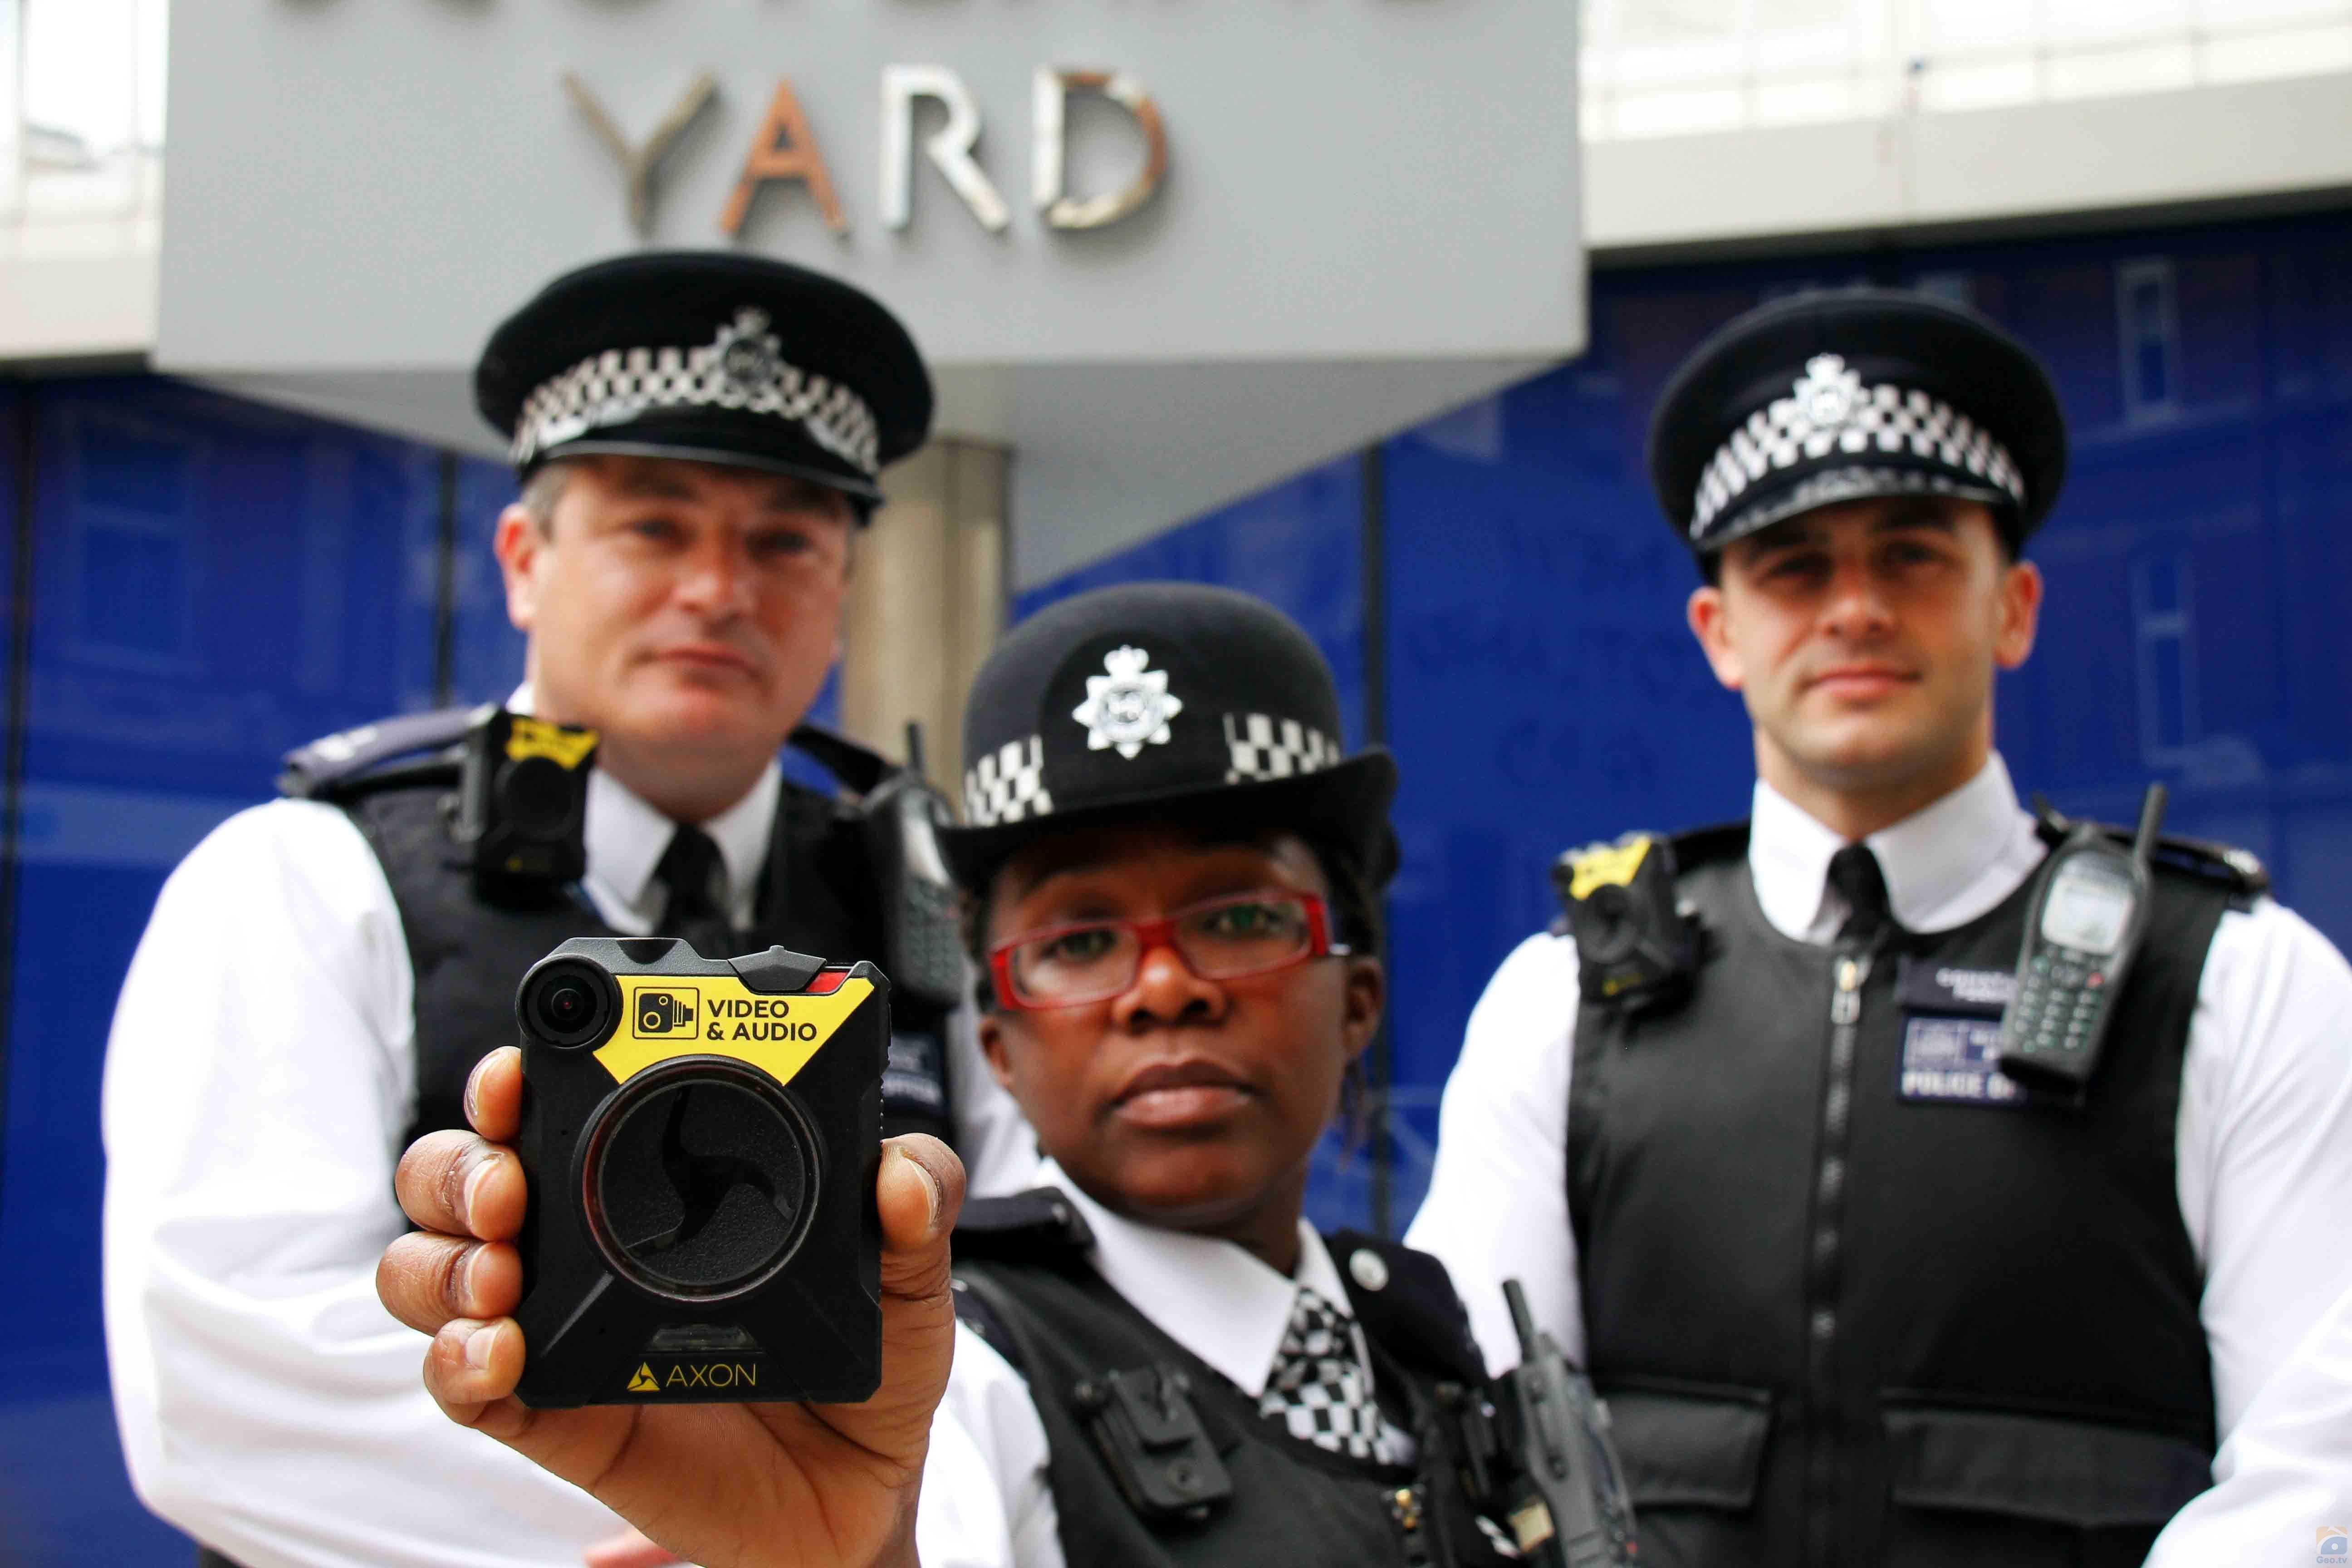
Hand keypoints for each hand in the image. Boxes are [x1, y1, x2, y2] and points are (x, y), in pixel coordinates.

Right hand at [377, 1047, 963, 1567]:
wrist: (860, 1492)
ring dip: (441, 1261)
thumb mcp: (908, 1280)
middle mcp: (587, 1240)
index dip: (517, 1077)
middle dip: (458, 1164)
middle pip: (463, 1174)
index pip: (560, 1104)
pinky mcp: (554, 1413)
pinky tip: (494, 1352)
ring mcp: (560, 1323)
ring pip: (435, 1268)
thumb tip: (902, 1171)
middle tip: (507, 1187)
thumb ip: (917, 1212)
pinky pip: (465, 1384)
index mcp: (660, 1180)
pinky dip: (454, 1362)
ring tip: (499, 1279)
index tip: (521, 1073)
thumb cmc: (869, 1365)